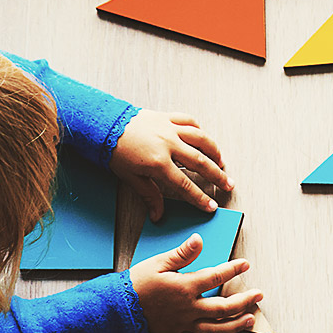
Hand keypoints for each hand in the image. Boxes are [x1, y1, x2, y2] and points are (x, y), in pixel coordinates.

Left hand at [110, 109, 231, 220]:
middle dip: (217, 176)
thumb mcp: (130, 177)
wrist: (104, 124)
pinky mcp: (166, 117)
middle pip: (200, 162)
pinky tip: (204, 139)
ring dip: (214, 151)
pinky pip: (189, 121)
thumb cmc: (115, 151)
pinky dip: (199, 130)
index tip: (211, 206)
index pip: (185, 185)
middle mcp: (168, 144)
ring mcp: (169, 129)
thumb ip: (149, 195)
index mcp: (158, 162)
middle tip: (228, 185)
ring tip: (221, 162)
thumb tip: (158, 215)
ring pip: (200, 139)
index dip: (200, 197)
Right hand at [130, 235, 261, 332]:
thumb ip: (182, 253)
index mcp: (184, 287)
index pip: (215, 276)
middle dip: (245, 301)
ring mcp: (184, 323)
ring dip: (236, 325)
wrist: (118, 308)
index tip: (245, 265)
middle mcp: (188, 308)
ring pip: (216, 328)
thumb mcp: (158, 263)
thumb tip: (199, 240)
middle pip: (224, 307)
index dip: (233, 269)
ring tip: (250, 319)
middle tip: (259, 296)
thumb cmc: (137, 283)